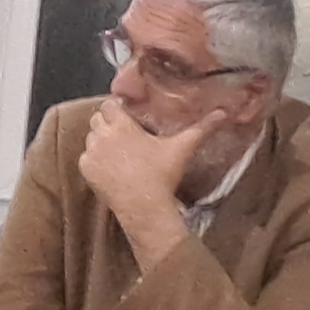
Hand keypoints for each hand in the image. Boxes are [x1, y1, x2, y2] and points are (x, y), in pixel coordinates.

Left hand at [78, 102, 208, 221]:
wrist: (143, 206)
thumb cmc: (162, 174)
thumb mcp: (182, 148)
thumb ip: (202, 128)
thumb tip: (224, 113)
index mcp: (121, 125)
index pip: (109, 103)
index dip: (118, 107)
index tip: (129, 114)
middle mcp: (101, 135)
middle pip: (98, 118)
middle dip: (109, 121)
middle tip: (126, 132)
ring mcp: (90, 153)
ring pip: (90, 137)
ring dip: (101, 139)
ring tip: (119, 149)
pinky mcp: (85, 170)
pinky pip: (86, 157)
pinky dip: (95, 159)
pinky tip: (111, 166)